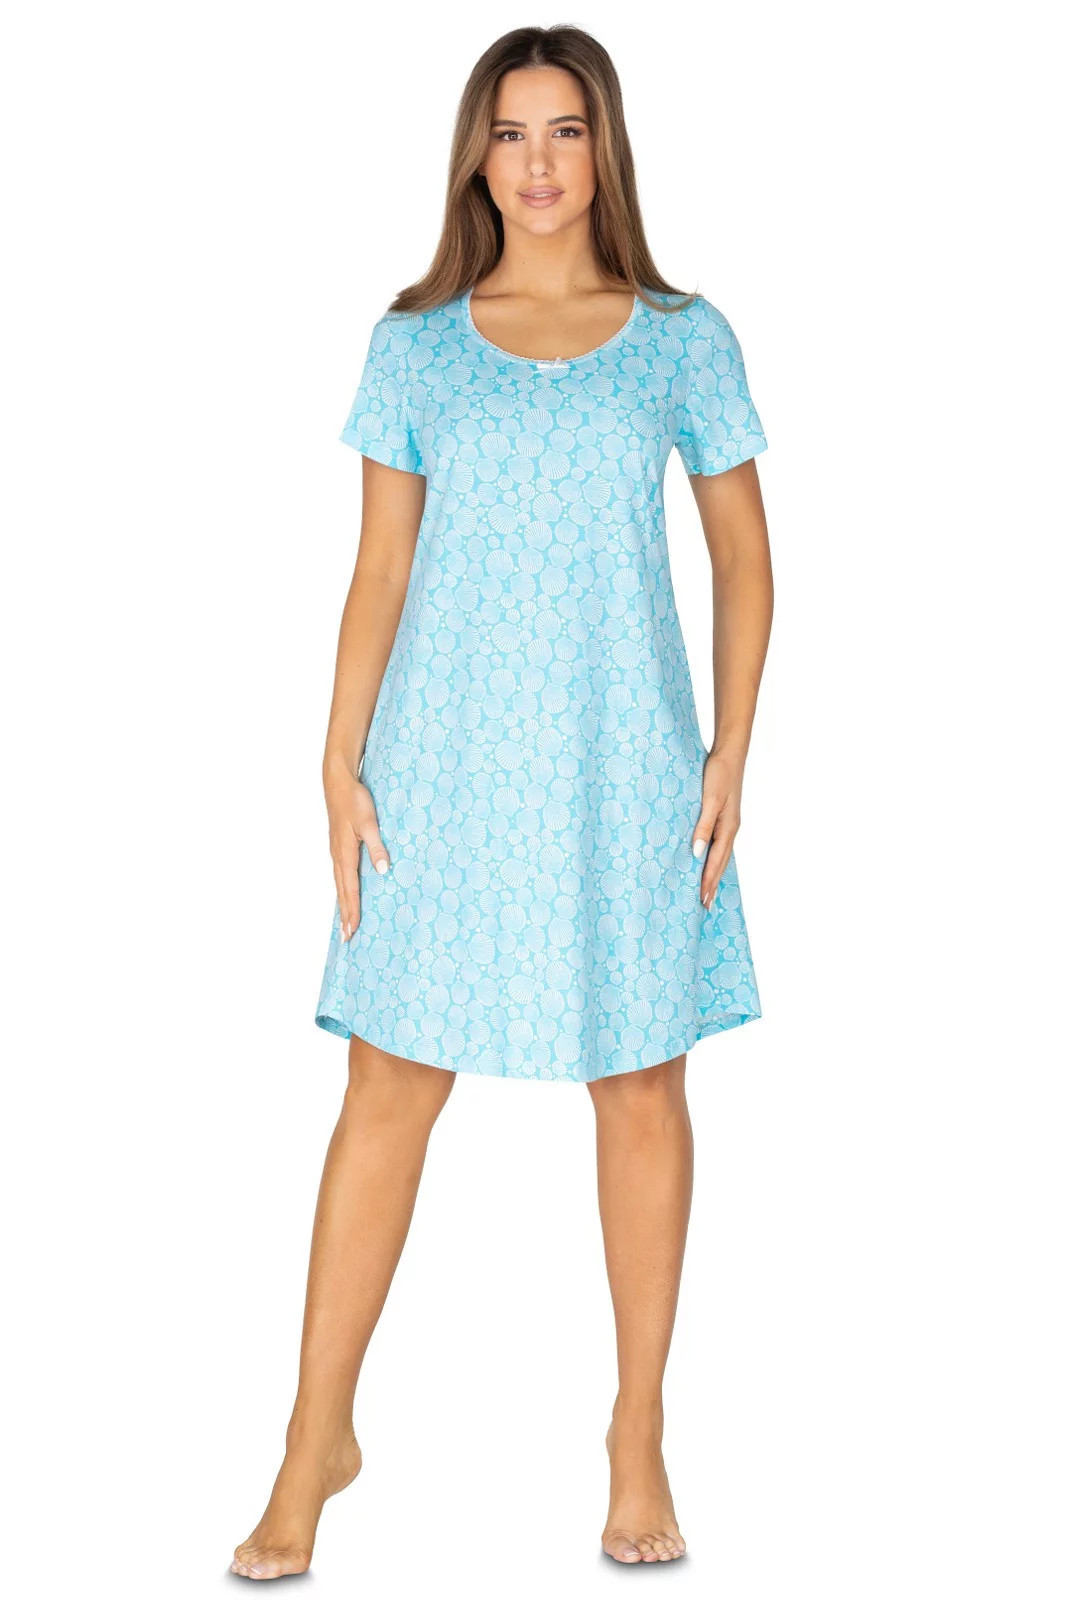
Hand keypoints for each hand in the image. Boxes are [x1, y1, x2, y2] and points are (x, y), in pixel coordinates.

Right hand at [324, 766, 390, 940]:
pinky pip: (339, 874)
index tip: (353, 931)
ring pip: (339, 884)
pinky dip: (342, 889)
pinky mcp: (338, 846)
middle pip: (342, 892)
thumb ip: (376, 846)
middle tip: (347, 938)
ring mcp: (336, 851)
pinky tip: (345, 893)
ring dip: (343, 904)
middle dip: (345, 915)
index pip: (350, 889)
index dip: (352, 911)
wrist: (338, 782)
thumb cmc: (354, 800)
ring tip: (345, 923)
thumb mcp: (369, 822)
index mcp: (345, 853)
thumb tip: (382, 870)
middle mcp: (337, 856)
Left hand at [691, 749, 743, 909]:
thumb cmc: (719, 773)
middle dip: (712, 884)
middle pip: (720, 863)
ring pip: (720, 855)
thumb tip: (696, 853)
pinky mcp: (723, 816)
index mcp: (728, 827)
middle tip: (704, 906)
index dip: (708, 882)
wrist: (730, 752)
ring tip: (707, 891)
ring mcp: (728, 823)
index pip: (715, 861)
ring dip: (713, 874)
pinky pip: (718, 844)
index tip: (702, 901)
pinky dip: (713, 858)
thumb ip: (703, 826)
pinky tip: (707, 861)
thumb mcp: (710, 799)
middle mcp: (730, 828)